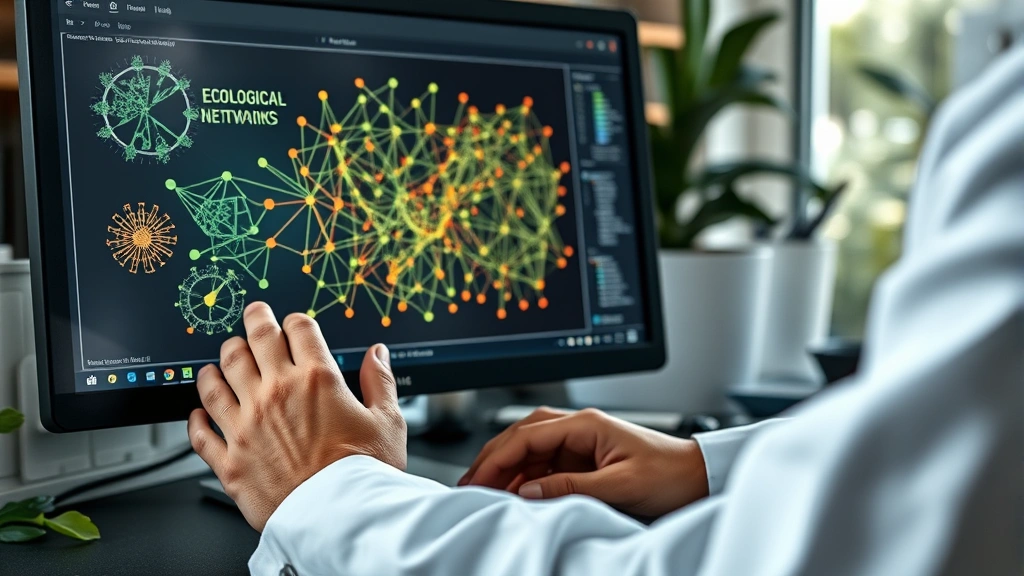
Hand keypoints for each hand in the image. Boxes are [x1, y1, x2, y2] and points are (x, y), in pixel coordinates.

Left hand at [187, 302, 406, 531]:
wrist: (339, 519)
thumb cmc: (366, 475)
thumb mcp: (388, 421)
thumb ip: (381, 381)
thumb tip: (378, 354)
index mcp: (317, 379)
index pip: (299, 329)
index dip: (296, 321)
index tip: (295, 324)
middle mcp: (276, 393)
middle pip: (253, 340)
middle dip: (253, 320)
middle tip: (252, 313)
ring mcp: (246, 424)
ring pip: (217, 377)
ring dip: (218, 363)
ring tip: (219, 360)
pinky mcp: (228, 458)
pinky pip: (200, 431)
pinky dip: (196, 418)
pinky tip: (198, 413)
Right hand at [460, 407, 707, 516]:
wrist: (699, 477)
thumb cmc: (670, 474)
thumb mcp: (620, 484)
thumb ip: (570, 487)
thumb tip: (526, 490)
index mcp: (586, 424)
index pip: (527, 435)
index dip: (497, 457)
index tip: (478, 478)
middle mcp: (580, 428)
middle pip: (522, 436)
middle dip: (493, 458)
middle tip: (471, 483)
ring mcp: (581, 443)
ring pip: (530, 450)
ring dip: (507, 469)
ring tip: (485, 489)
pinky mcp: (585, 459)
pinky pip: (545, 465)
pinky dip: (525, 478)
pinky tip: (514, 492)